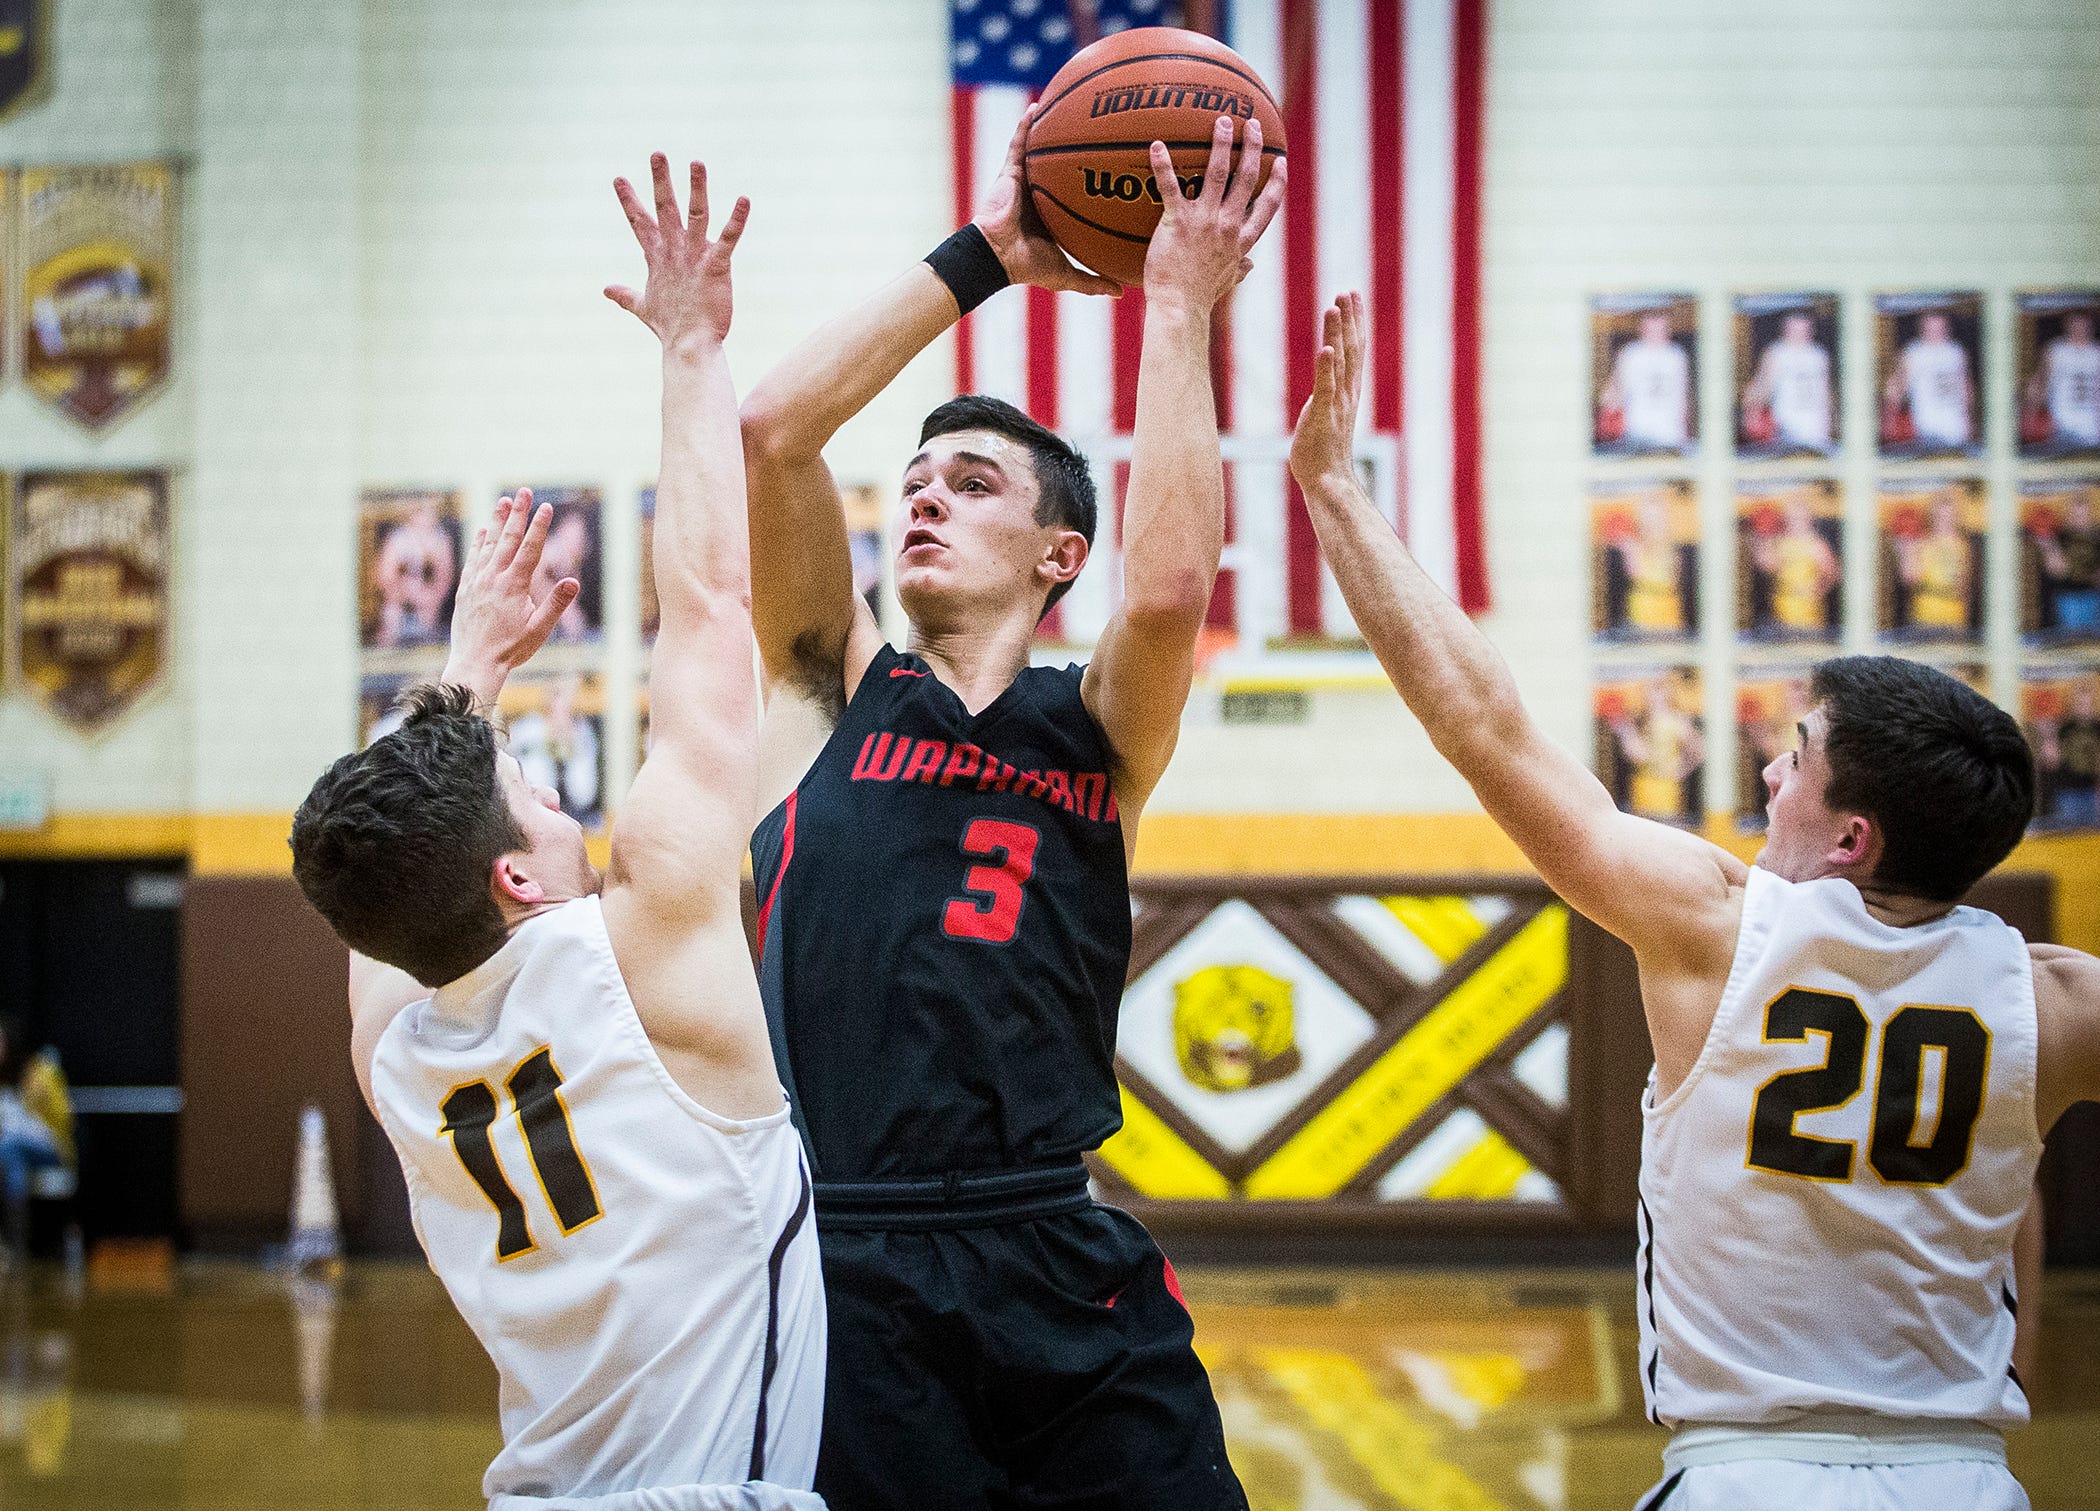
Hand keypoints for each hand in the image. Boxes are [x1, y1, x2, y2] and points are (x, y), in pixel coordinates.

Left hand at [442, 489, 581, 705]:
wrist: (475, 663)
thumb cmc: (511, 649)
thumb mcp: (539, 630)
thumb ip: (555, 605)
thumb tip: (573, 581)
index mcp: (514, 587)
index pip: (529, 549)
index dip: (538, 526)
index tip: (546, 507)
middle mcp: (493, 578)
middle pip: (508, 539)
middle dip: (517, 513)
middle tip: (524, 491)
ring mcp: (477, 582)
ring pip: (488, 545)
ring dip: (497, 521)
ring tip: (503, 501)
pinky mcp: (466, 589)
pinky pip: (473, 559)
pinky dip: (478, 542)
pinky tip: (482, 531)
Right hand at [606, 154, 749, 350]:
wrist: (689, 348)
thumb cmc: (670, 328)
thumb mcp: (642, 307)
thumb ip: (624, 295)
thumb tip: (605, 290)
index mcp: (657, 258)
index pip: (639, 224)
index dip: (629, 201)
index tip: (619, 178)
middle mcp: (674, 253)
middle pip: (664, 209)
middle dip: (661, 181)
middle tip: (657, 153)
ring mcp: (694, 258)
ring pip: (696, 215)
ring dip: (697, 188)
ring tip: (697, 162)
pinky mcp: (716, 267)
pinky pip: (727, 238)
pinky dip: (736, 220)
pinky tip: (744, 200)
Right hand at [975, 107, 1121, 295]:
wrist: (997, 256)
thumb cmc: (1028, 266)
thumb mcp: (1067, 274)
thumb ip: (1093, 281)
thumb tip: (1121, 291)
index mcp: (1054, 213)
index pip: (1077, 193)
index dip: (1093, 181)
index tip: (1117, 170)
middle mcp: (1042, 193)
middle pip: (1064, 166)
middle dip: (1079, 150)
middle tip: (1103, 131)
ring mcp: (1026, 181)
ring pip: (1042, 150)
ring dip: (1053, 129)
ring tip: (1072, 107)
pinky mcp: (1010, 172)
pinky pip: (1018, 143)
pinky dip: (1026, 125)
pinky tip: (1038, 107)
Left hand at [1142, 115, 1285, 310]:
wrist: (1179, 308)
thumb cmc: (1199, 298)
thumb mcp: (1227, 283)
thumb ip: (1239, 270)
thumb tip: (1250, 266)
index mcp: (1242, 240)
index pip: (1267, 206)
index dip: (1276, 182)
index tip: (1280, 161)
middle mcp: (1228, 226)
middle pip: (1246, 179)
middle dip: (1253, 148)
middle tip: (1253, 124)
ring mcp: (1204, 222)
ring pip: (1217, 173)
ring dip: (1221, 144)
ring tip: (1221, 120)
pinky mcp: (1178, 222)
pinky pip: (1170, 187)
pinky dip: (1163, 165)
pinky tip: (1156, 145)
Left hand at [1290, 292, 1366, 491]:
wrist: (1328, 480)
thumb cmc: (1322, 451)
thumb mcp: (1325, 414)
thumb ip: (1326, 394)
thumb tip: (1322, 382)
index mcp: (1347, 390)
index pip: (1354, 349)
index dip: (1354, 322)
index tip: (1351, 296)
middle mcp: (1347, 393)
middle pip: (1351, 348)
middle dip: (1349, 319)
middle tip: (1347, 291)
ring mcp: (1337, 403)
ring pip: (1340, 361)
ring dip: (1338, 333)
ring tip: (1335, 306)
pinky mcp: (1323, 416)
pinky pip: (1326, 387)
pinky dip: (1326, 367)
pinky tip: (1326, 346)